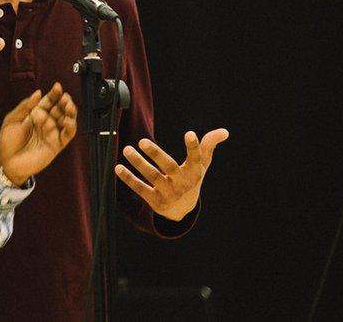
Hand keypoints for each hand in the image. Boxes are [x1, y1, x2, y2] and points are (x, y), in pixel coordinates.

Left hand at [0, 83, 77, 185]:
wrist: (6, 162)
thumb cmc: (7, 142)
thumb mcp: (12, 119)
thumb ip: (25, 106)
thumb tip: (38, 93)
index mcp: (35, 114)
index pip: (48, 101)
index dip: (54, 94)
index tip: (57, 86)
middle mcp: (46, 122)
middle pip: (59, 109)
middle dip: (64, 101)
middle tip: (64, 97)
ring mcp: (52, 133)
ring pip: (66, 120)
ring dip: (70, 112)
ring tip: (68, 106)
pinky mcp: (56, 145)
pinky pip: (67, 135)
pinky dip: (70, 127)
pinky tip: (68, 121)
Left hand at [114, 128, 228, 220]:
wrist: (183, 210)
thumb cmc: (192, 178)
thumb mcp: (202, 164)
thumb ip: (208, 146)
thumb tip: (224, 131)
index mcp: (194, 172)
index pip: (195, 158)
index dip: (193, 146)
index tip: (190, 133)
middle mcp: (181, 182)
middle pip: (168, 167)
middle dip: (156, 154)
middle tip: (143, 141)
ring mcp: (168, 192)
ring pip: (152, 176)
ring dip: (138, 163)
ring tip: (127, 149)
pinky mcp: (155, 200)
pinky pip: (140, 188)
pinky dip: (129, 178)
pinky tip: (118, 167)